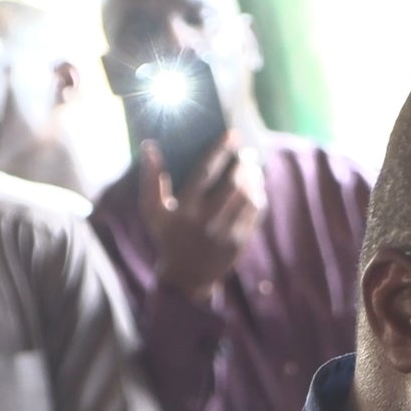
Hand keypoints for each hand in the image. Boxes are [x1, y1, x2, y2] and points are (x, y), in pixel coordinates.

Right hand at [139, 132, 265, 302]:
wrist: (187, 276)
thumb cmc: (167, 237)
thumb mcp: (152, 212)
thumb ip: (151, 180)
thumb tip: (150, 147)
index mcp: (184, 210)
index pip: (205, 173)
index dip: (219, 151)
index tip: (231, 134)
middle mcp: (206, 221)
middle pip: (233, 185)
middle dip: (244, 165)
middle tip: (247, 152)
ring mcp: (226, 233)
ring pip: (249, 199)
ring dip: (254, 179)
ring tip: (253, 167)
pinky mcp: (240, 242)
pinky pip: (256, 214)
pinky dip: (259, 196)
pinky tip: (257, 186)